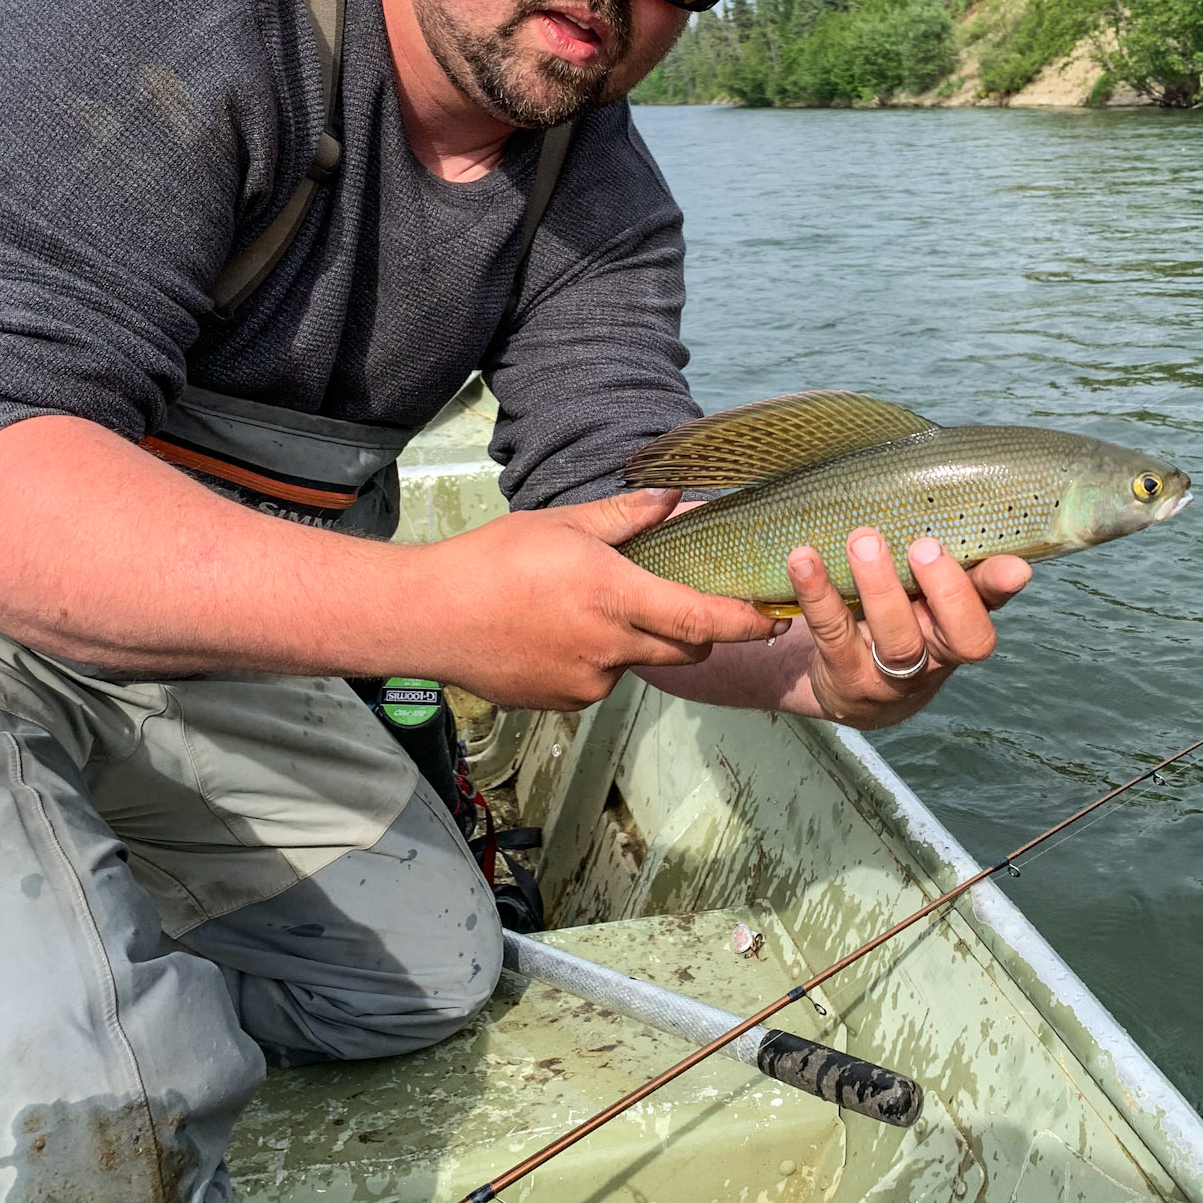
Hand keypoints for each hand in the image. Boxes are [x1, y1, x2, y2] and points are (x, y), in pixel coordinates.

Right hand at [416, 486, 783, 710]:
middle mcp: (609, 647)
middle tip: (687, 598)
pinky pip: (605, 681)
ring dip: (641, 641)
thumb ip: (628, 516)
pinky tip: (563, 633)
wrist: (429, 617)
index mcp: (613, 596)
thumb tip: (678, 499)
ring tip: (594, 608)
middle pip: (686, 649)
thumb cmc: (493, 561)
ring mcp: (587, 682)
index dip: (745, 621)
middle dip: (699, 628)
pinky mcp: (565, 702)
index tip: (773, 616)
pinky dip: (602, 659)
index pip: (700, 617)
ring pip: (643, 663)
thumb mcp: (563, 524)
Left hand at [787, 531, 1029, 729]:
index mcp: (958, 624)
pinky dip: (817, 593)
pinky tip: (803, 560)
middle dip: (946, 590)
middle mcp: (935, 654)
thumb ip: (939, 561)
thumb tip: (959, 511)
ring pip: (897, 640)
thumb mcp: (922, 595)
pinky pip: (833, 633)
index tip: (1014, 568)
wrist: (851, 689)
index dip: (1001, 588)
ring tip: (863, 541)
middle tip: (924, 546)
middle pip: (958, 636)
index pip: (991, 605)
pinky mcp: (845, 675)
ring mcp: (891, 673)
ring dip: (880, 587)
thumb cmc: (895, 620)